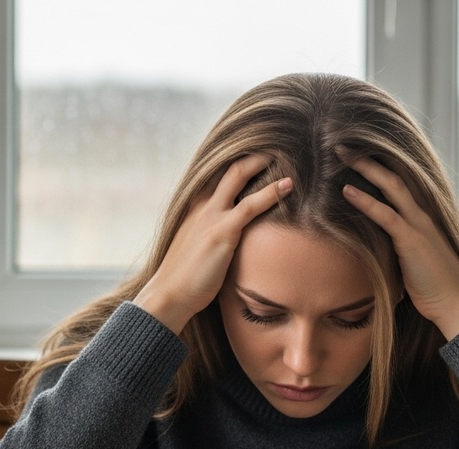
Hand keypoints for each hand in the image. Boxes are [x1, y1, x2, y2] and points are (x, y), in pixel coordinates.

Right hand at [135, 154, 292, 333]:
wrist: (169, 295)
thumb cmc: (185, 277)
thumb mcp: (198, 247)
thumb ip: (213, 233)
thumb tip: (232, 236)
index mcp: (195, 206)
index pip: (217, 172)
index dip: (239, 160)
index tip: (261, 153)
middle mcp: (202, 204)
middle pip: (228, 166)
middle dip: (253, 152)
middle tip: (277, 143)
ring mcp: (211, 215)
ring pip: (238, 175)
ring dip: (263, 161)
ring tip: (287, 153)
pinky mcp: (222, 232)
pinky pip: (250, 205)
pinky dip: (271, 192)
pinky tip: (289, 186)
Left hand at [340, 152, 458, 339]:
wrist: (455, 303)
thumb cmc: (433, 286)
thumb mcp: (411, 260)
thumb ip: (396, 245)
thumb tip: (375, 243)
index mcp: (421, 217)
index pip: (399, 182)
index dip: (379, 166)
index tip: (356, 153)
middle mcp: (421, 214)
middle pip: (394, 175)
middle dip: (368, 157)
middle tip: (342, 144)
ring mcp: (418, 225)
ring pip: (391, 186)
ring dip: (365, 167)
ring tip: (341, 153)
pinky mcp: (411, 240)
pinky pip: (385, 215)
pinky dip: (364, 201)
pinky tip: (346, 190)